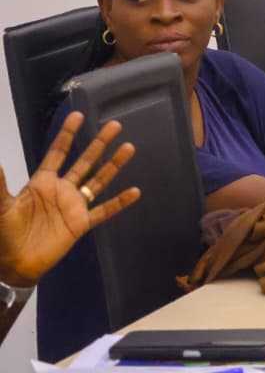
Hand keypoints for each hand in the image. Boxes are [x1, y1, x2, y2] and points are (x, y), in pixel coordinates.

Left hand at [0, 112, 139, 286]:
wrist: (14, 265)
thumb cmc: (4, 234)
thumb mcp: (1, 207)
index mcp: (42, 183)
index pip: (57, 153)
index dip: (66, 135)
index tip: (77, 115)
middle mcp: (61, 190)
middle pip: (85, 161)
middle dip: (99, 143)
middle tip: (115, 125)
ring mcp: (74, 206)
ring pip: (98, 181)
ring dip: (113, 165)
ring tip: (128, 148)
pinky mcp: (81, 224)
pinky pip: (104, 211)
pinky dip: (119, 202)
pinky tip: (134, 192)